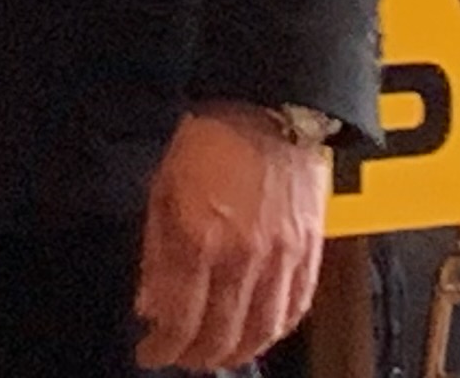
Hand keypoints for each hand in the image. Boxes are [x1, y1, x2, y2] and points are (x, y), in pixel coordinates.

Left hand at [133, 104, 326, 370]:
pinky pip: (296, 308)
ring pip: (262, 332)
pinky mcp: (309, 251)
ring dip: (237, 352)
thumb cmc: (210, 138)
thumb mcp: (162, 188)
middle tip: (180, 356)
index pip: (180, 320)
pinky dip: (277, 331)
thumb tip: (150, 305)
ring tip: (217, 354)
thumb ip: (155, 252)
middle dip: (195, 356)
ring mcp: (281, 258)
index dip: (162, 347)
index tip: (150, 352)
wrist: (267, 106)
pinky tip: (260, 333)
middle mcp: (242, 257)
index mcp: (199, 238)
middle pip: (221, 336)